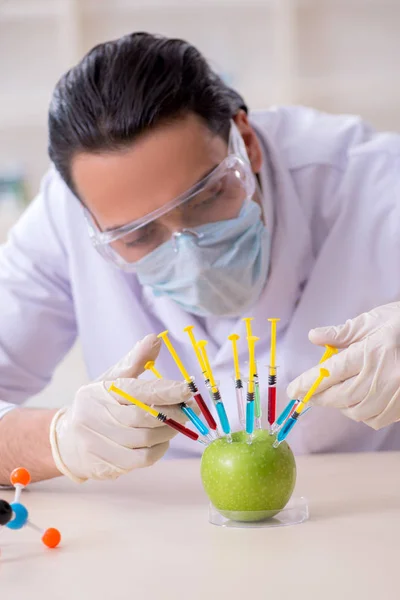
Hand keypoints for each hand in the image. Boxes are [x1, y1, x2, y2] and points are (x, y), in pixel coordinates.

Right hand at [50, 334, 192, 481]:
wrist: (66, 441)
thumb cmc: (96, 406)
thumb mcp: (110, 380)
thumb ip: (134, 361)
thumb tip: (156, 339)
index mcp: (101, 392)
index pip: (138, 391)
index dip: (166, 390)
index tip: (188, 389)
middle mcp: (97, 417)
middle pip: (144, 417)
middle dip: (173, 414)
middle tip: (190, 410)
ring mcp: (99, 443)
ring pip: (146, 440)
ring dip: (169, 432)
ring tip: (178, 424)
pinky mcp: (106, 465)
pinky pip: (142, 460)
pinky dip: (159, 450)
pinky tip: (162, 441)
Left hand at [287, 303, 399, 429]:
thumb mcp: (371, 321)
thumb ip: (342, 333)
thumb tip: (314, 336)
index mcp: (371, 352)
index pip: (330, 373)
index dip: (308, 383)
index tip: (293, 390)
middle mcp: (383, 376)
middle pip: (340, 396)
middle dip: (319, 397)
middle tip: (306, 395)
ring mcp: (396, 393)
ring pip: (356, 411)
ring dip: (340, 406)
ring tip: (334, 395)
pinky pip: (375, 419)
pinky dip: (361, 413)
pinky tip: (358, 401)